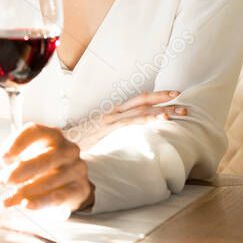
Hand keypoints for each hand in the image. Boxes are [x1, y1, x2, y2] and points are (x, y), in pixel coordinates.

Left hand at [0, 124, 92, 212]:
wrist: (71, 180)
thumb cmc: (45, 163)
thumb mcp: (30, 154)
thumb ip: (15, 158)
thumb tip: (4, 171)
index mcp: (52, 135)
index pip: (35, 131)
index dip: (17, 143)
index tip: (3, 157)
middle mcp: (67, 149)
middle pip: (43, 158)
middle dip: (19, 172)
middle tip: (2, 181)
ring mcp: (76, 168)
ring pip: (49, 181)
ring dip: (25, 191)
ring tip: (8, 199)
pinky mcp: (79, 188)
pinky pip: (58, 196)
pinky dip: (39, 202)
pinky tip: (26, 204)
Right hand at [65, 91, 186, 149]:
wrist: (59, 145)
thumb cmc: (77, 145)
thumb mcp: (98, 138)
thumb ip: (112, 137)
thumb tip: (128, 144)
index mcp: (111, 114)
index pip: (136, 101)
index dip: (155, 97)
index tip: (173, 96)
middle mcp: (112, 113)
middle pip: (142, 101)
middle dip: (163, 99)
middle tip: (183, 100)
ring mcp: (111, 120)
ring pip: (141, 110)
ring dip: (163, 109)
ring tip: (181, 111)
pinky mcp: (108, 128)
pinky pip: (132, 121)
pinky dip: (149, 118)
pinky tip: (162, 119)